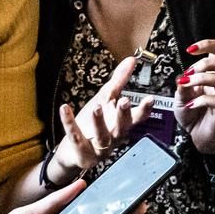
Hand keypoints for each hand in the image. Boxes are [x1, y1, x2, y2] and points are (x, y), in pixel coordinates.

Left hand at [44, 57, 142, 185]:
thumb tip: (131, 60)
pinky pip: (75, 137)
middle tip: (124, 101)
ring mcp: (98, 147)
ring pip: (102, 136)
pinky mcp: (82, 153)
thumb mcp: (105, 99)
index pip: (136, 118)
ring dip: (100, 122)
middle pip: (122, 127)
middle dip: (123, 115)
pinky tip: (65, 109)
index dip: (144, 109)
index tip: (150, 99)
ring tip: (97, 107)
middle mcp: (113, 137)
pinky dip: (70, 123)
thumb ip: (119, 81)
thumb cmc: (91, 124)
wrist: (72, 151)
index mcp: (120, 124)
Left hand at [176, 39, 214, 155]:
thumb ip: (182, 85)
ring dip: (202, 79)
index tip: (190, 49)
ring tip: (187, 85)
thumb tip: (182, 77)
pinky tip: (191, 104)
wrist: (196, 134)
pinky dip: (201, 100)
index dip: (208, 44)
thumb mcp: (180, 96)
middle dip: (207, 62)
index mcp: (211, 73)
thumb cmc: (192, 112)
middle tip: (191, 71)